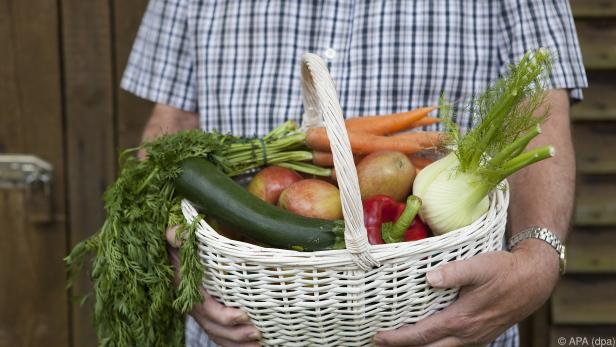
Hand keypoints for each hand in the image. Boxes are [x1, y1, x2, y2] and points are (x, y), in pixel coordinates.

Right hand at [166, 227, 260, 346]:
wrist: (165, 252)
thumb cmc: (174, 242)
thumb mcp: (171, 235)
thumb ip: (175, 234)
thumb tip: (180, 235)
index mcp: (187, 288)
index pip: (205, 308)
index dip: (223, 315)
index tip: (242, 316)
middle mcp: (193, 304)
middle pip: (214, 327)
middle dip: (235, 334)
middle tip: (257, 333)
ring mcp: (200, 311)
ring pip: (218, 334)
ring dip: (237, 343)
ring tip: (259, 346)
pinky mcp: (207, 313)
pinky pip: (219, 333)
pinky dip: (234, 343)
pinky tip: (253, 346)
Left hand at [374, 240, 559, 346]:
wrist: (534, 280)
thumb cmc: (505, 271)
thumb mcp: (479, 266)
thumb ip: (453, 272)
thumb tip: (428, 278)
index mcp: (461, 320)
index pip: (422, 335)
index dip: (398, 338)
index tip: (378, 336)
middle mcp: (467, 335)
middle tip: (381, 343)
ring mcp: (475, 338)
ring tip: (400, 342)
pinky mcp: (480, 336)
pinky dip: (436, 345)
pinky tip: (429, 338)